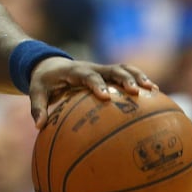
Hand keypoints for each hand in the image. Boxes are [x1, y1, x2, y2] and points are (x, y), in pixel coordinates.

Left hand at [28, 57, 156, 126]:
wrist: (50, 64)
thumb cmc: (44, 81)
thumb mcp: (36, 91)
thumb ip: (38, 107)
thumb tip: (40, 126)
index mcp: (74, 71)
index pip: (87, 75)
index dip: (96, 84)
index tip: (105, 97)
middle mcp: (91, 67)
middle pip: (111, 69)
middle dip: (125, 79)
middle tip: (137, 92)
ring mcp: (102, 69)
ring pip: (123, 68)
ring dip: (138, 77)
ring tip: (153, 90)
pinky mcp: (108, 74)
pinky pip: (126, 74)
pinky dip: (140, 81)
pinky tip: (156, 96)